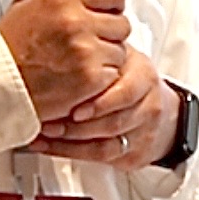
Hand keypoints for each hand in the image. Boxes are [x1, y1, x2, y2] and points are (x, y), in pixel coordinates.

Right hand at [0, 0, 128, 122]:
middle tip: (89, 43)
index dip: (112, 3)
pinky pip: (114, 75)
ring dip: (106, 59)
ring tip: (79, 63)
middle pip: (122, 24)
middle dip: (108, 35)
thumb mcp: (29, 5)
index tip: (108, 11)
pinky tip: (79, 79)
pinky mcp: (91, 78)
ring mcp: (86, 51)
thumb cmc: (9, 48)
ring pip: (120, 52)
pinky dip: (101, 81)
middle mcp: (77, 22)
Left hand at [28, 48, 180, 171]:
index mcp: (143, 76)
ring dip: (70, 143)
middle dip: (76, 127)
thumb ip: (95, 51)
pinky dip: (71, 154)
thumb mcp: (117, 56)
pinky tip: (49, 146)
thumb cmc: (125, 77)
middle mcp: (148, 105)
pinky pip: (102, 160)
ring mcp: (143, 133)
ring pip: (106, 146)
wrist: (153, 105)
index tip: (68, 105)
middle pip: (113, 123)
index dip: (97, 102)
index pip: (124, 93)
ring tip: (45, 135)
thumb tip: (56, 39)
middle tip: (48, 122)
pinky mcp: (135, 155)